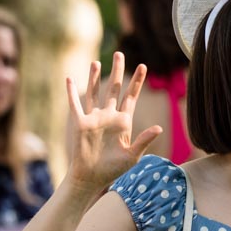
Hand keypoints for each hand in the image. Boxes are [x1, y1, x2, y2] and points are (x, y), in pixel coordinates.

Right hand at [66, 53, 158, 194]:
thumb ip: (144, 140)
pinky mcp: (80, 124)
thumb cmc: (114, 169)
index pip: (131, 97)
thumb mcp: (133, 155)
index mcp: (124, 122)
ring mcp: (94, 118)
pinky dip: (72, 92)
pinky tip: (71, 79)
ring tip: (97, 62)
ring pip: (95, 93)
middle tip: (120, 54)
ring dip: (95, 77)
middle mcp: (109, 116)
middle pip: (114, 89)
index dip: (136, 82)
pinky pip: (75, 105)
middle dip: (118, 72)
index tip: (143, 66)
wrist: (93, 177)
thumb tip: (159, 128)